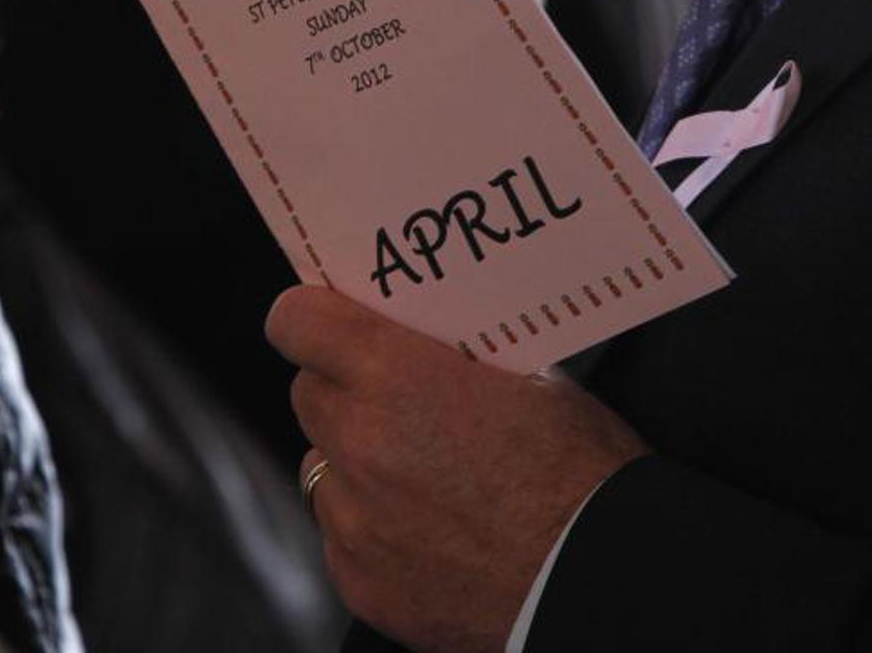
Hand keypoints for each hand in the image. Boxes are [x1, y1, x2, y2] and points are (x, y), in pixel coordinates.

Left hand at [265, 285, 648, 652]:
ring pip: (321, 465)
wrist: (603, 583)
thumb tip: (432, 345)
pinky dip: (370, 524)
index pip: (296, 321)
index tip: (324, 318)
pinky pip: (341, 534)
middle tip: (393, 396)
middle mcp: (359, 443)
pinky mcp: (360, 581)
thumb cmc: (581, 474)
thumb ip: (458, 357)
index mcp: (395, 376)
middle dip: (342, 388)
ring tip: (415, 469)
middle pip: (308, 392)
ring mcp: (354, 520)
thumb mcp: (531, 378)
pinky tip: (426, 529)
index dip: (308, 316)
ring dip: (352, 458)